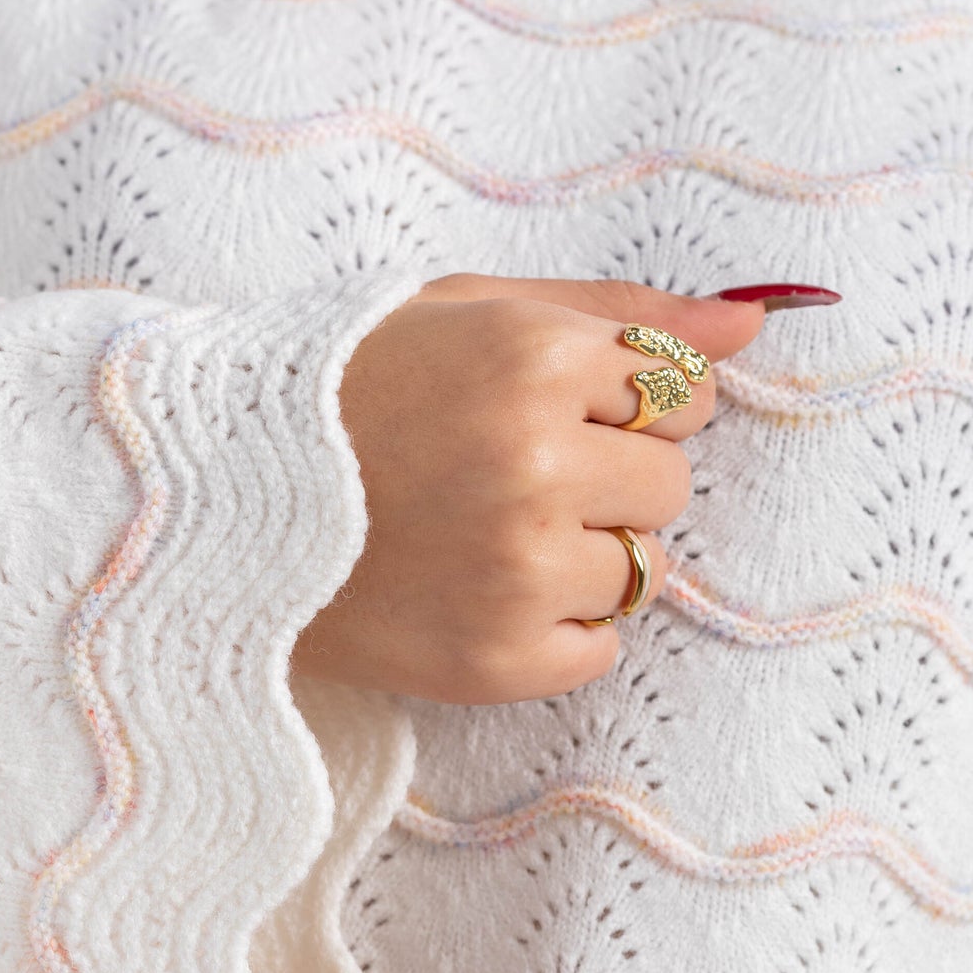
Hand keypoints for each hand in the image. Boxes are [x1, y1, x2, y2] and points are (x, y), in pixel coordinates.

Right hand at [304, 275, 766, 704]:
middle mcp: (537, 466)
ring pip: (640, 568)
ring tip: (478, 535)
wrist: (215, 506)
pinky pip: (596, 647)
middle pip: (669, 484)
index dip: (619, 404)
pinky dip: (551, 628)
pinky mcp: (496, 660)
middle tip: (499, 476)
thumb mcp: (474, 312)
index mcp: (536, 361)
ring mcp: (519, 572)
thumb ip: (623, 315)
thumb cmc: (347, 392)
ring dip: (580, 555)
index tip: (541, 412)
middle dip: (607, 478)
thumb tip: (757, 323)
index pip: (683, 394)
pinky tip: (473, 593)